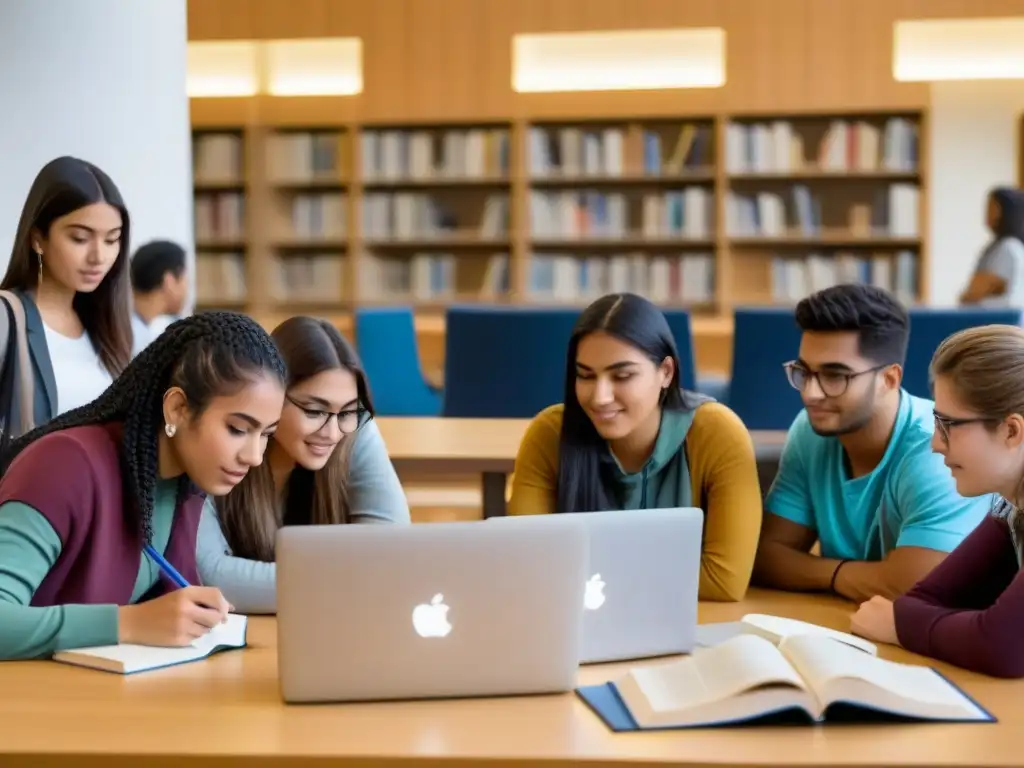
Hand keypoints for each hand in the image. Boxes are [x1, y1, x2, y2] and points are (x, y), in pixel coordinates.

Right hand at [118, 586, 232, 646]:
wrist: (134, 622)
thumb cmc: (160, 607)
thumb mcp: (180, 596)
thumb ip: (204, 599)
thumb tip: (230, 608)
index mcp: (186, 593)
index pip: (216, 596)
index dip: (224, 604)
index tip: (224, 611)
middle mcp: (186, 608)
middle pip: (216, 616)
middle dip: (216, 620)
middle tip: (208, 620)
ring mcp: (182, 625)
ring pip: (207, 629)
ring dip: (204, 628)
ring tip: (190, 624)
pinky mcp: (178, 639)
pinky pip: (196, 639)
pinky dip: (194, 636)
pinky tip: (182, 631)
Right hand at [850, 595, 899, 645]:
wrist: (899, 624)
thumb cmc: (887, 637)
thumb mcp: (874, 639)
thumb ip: (867, 633)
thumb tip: (868, 631)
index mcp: (854, 626)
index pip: (854, 627)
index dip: (861, 628)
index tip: (869, 632)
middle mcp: (857, 613)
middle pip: (859, 615)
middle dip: (866, 618)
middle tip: (876, 625)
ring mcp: (866, 604)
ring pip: (866, 607)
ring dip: (871, 611)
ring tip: (883, 618)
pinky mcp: (875, 598)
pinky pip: (875, 602)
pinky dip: (879, 605)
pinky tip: (886, 609)